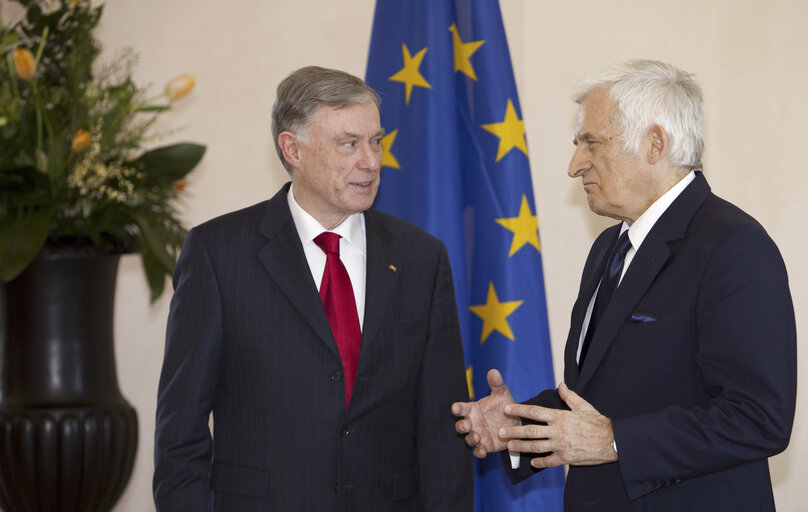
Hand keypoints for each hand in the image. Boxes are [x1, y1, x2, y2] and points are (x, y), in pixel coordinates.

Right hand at [451, 369, 518, 457]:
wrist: (516, 423)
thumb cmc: (505, 406)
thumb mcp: (502, 394)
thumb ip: (496, 384)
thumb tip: (493, 371)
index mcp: (473, 409)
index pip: (461, 408)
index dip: (457, 408)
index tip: (455, 408)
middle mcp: (473, 423)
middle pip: (460, 425)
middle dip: (462, 426)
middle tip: (468, 424)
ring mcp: (478, 435)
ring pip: (468, 439)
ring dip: (470, 438)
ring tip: (477, 436)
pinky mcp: (485, 446)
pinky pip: (478, 451)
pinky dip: (479, 452)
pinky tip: (482, 451)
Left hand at [498, 382, 616, 467]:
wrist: (612, 441)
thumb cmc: (598, 422)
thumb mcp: (584, 406)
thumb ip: (569, 396)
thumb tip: (561, 385)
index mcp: (560, 416)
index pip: (535, 412)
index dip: (519, 410)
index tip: (507, 409)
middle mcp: (558, 431)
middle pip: (531, 431)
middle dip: (514, 431)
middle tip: (500, 432)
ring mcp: (561, 445)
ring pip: (536, 446)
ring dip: (521, 446)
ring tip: (509, 446)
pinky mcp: (566, 458)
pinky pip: (549, 461)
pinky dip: (540, 462)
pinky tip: (532, 462)